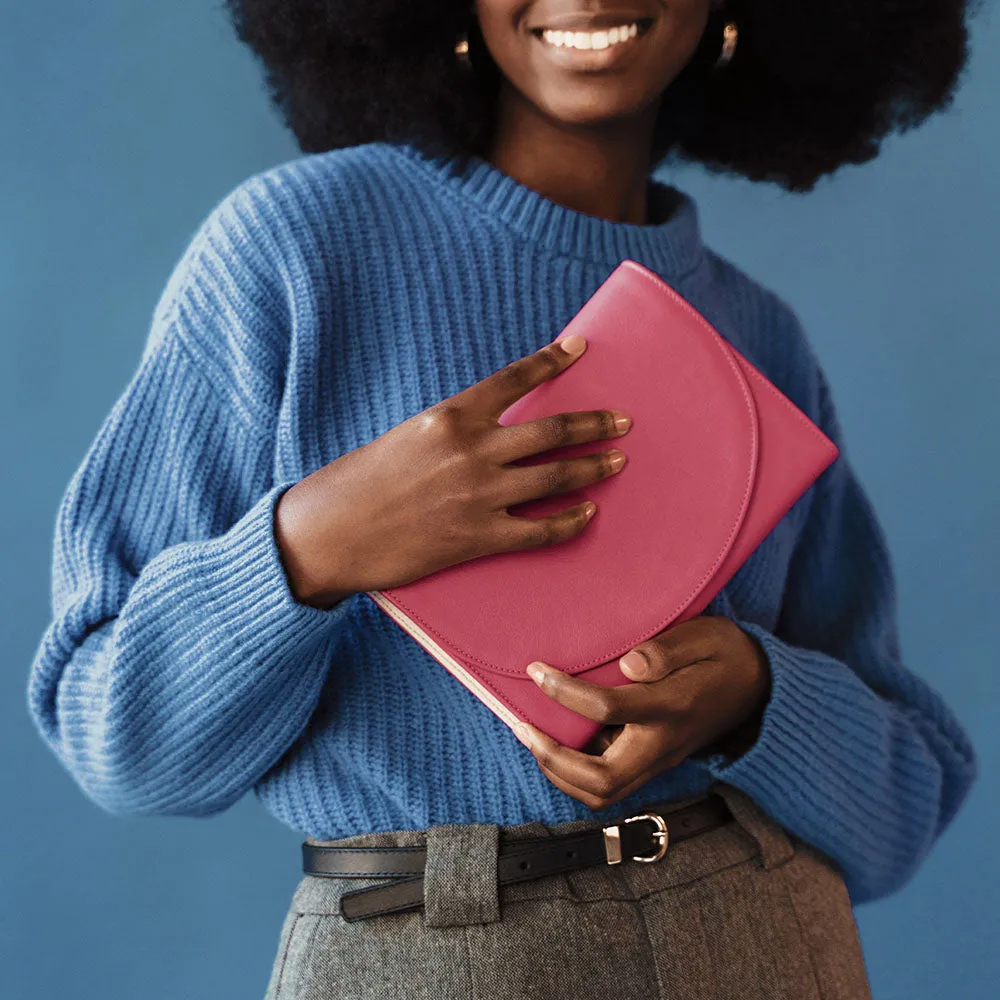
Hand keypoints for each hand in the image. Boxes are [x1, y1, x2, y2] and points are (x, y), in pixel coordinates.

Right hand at [274, 334, 633, 607]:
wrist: (328, 534)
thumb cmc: (360, 482)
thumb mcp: (406, 437)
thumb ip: (453, 431)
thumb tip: (494, 432)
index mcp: (449, 416)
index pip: (513, 379)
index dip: (552, 361)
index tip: (580, 348)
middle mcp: (470, 450)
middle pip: (550, 431)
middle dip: (594, 425)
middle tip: (623, 422)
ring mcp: (477, 496)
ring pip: (554, 477)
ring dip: (593, 468)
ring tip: (617, 462)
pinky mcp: (477, 538)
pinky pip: (540, 530)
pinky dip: (570, 521)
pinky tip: (588, 514)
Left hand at [512, 615, 771, 810]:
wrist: (762, 685)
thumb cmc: (725, 654)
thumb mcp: (704, 637)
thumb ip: (667, 650)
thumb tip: (628, 663)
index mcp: (672, 708)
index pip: (608, 709)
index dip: (564, 692)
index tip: (536, 670)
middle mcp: (663, 745)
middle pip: (601, 781)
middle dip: (553, 759)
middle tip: (522, 727)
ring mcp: (659, 761)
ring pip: (602, 795)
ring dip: (560, 774)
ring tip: (531, 738)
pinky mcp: (654, 763)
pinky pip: (609, 786)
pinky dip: (575, 774)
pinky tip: (558, 743)